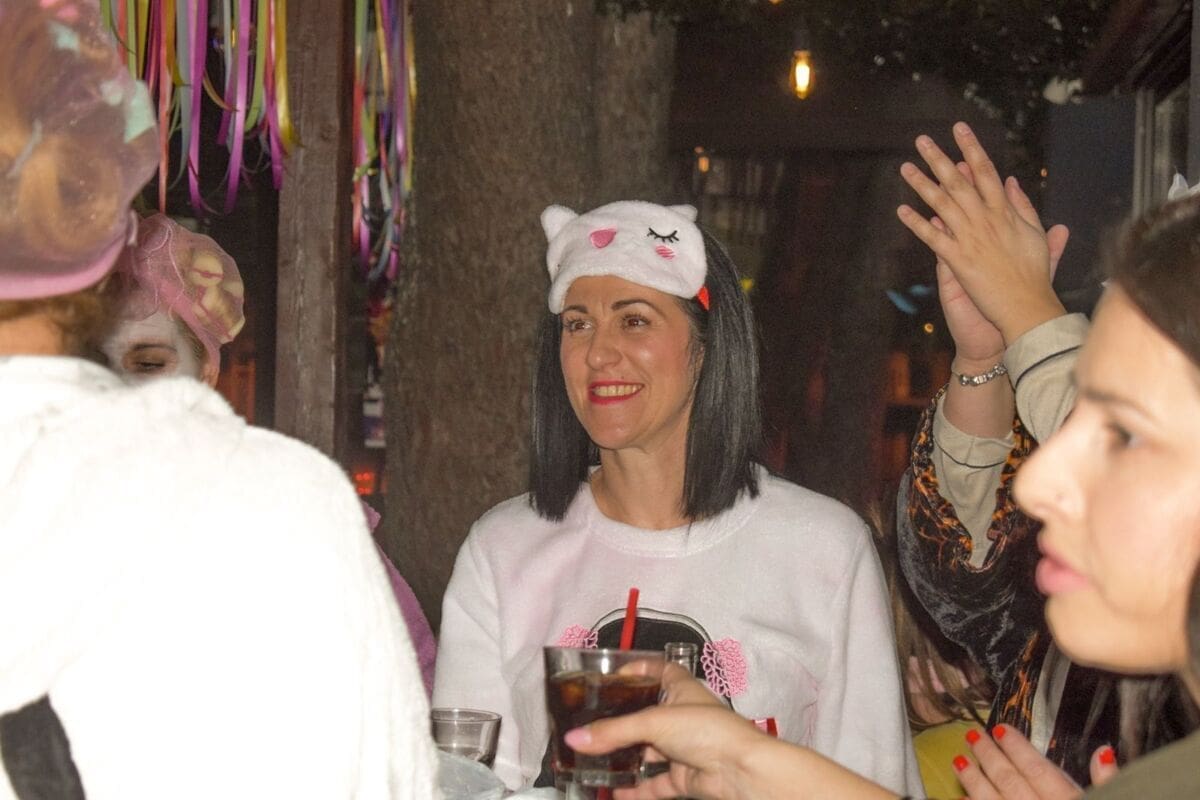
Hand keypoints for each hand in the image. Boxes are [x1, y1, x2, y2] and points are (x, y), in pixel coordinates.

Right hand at [566, 667, 896, 799]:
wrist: (741, 771)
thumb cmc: (710, 731)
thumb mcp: (654, 722)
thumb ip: (614, 732)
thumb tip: (576, 738)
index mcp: (681, 688)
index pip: (658, 670)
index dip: (637, 670)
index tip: (612, 676)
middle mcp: (681, 716)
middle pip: (645, 715)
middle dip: (620, 722)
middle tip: (590, 724)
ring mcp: (683, 747)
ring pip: (647, 751)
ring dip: (624, 758)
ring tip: (592, 759)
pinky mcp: (684, 776)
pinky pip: (654, 783)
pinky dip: (635, 789)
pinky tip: (613, 792)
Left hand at [897, 123, 1066, 344]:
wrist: (1027, 306)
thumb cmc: (1034, 273)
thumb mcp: (1035, 234)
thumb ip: (1022, 206)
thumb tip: (1010, 181)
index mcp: (1005, 212)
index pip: (986, 172)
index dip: (971, 148)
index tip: (959, 129)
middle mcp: (986, 220)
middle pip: (959, 182)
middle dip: (939, 158)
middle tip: (922, 140)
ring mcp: (970, 239)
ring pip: (942, 204)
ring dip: (922, 184)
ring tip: (905, 167)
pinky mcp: (957, 260)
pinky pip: (932, 238)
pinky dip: (917, 223)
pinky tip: (901, 211)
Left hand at [956, 724, 1118, 799]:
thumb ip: (1110, 783)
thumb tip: (1102, 751)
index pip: (1039, 770)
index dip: (1018, 747)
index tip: (1001, 729)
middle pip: (1010, 782)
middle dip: (989, 756)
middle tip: (972, 736)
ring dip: (974, 781)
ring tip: (958, 761)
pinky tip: (962, 799)